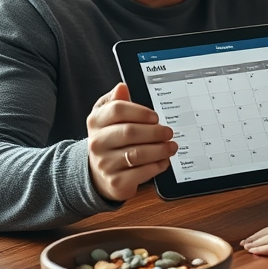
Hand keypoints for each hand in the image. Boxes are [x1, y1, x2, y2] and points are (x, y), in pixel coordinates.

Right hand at [86, 83, 176, 201]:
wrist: (98, 173)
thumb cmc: (110, 139)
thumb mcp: (108, 118)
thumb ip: (116, 101)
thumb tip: (122, 87)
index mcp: (96, 122)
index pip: (117, 110)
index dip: (140, 112)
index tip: (155, 116)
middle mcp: (97, 143)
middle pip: (129, 132)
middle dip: (154, 132)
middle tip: (169, 132)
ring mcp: (105, 163)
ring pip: (137, 154)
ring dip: (159, 149)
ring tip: (171, 146)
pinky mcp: (116, 181)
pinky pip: (140, 173)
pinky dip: (156, 166)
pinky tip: (164, 161)